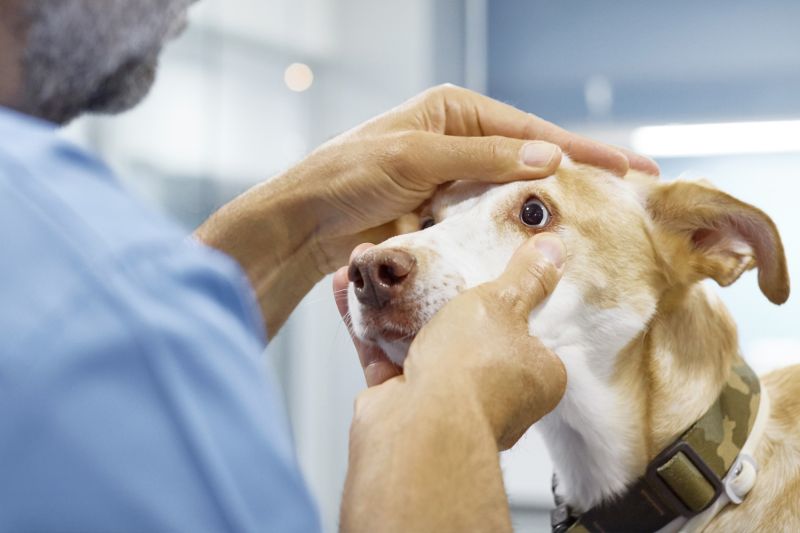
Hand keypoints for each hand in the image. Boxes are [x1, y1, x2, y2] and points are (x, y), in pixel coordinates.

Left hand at [306, 84, 657, 272]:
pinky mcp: (444, 218)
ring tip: (601, 226)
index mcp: (454, 112)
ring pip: (511, 197)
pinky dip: (512, 235)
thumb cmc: (349, 175)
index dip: (581, 150)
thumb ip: (482, 158)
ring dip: (547, 211)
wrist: (306, 224)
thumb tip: (549, 157)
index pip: (530, 131)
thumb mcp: (416, 157)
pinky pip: (487, 225)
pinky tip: (543, 247)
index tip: (630, 166)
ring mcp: (453, 184)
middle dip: (576, 179)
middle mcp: (459, 143)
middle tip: (630, 198)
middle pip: (529, 162)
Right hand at [335, 233, 567, 448]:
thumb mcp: (504, 305)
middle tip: (425, 262)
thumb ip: (525, 278)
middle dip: (437, 293)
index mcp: (533, 377)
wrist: (420, 425)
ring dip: (393, 299)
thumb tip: (552, 250)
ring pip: (418, 337)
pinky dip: (365, 320)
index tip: (485, 272)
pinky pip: (381, 351)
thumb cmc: (473, 368)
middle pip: (466, 334)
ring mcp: (442, 398)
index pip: (528, 333)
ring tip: (377, 261)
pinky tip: (347, 285)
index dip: (508, 299)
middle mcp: (490, 392)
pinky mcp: (400, 399)